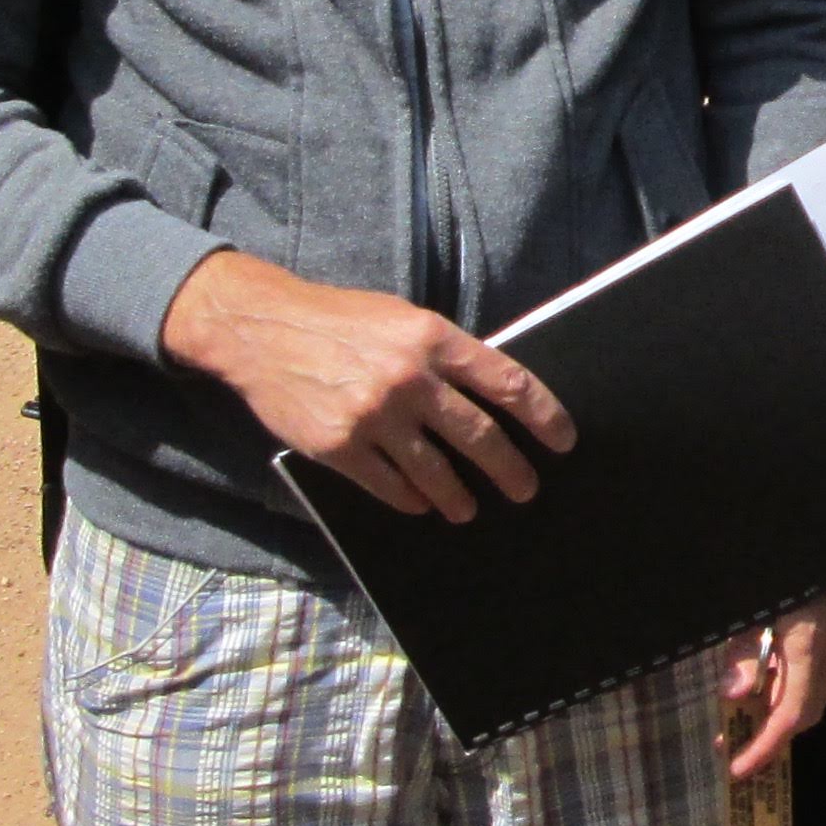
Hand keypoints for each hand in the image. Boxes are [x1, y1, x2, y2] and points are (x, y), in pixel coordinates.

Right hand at [160, 250, 574, 518]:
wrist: (262, 330)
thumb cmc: (338, 320)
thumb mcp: (400, 318)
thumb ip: (442, 353)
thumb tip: (489, 391)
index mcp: (433, 339)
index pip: (507, 383)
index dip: (544, 416)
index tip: (563, 440)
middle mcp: (410, 378)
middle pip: (480, 436)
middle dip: (511, 470)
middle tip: (525, 489)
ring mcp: (375, 416)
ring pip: (437, 473)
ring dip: (461, 496)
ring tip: (470, 507)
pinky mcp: (341, 447)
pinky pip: (391, 487)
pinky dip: (412, 499)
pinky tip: (421, 503)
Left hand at [722, 577, 825, 776]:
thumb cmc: (793, 551)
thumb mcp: (754, 597)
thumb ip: (741, 644)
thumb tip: (732, 693)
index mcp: (811, 643)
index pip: (792, 714)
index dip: (765, 747)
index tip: (736, 769)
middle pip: (804, 707)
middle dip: (767, 733)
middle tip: (727, 744)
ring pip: (809, 683)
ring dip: (774, 702)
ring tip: (735, 712)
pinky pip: (811, 660)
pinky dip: (784, 675)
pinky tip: (759, 668)